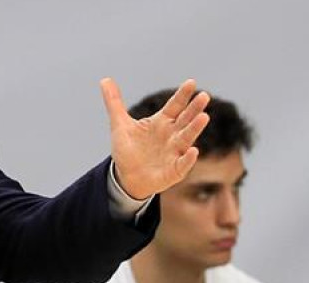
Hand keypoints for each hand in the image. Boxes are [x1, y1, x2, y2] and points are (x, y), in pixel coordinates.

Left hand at [101, 78, 211, 199]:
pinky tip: (193, 151)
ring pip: (187, 138)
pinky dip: (188, 158)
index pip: (175, 105)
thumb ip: (114, 102)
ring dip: (195, 128)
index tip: (191, 82)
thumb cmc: (128, 149)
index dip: (182, 95)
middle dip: (194, 108)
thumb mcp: (119, 125)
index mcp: (162, 122)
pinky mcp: (174, 170)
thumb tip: (105, 79)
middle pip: (185, 119)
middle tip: (204, 96)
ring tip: (204, 117)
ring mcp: (175, 152)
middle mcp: (172, 135)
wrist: (127, 177)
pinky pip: (183, 164)